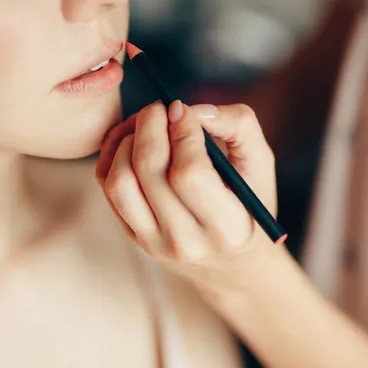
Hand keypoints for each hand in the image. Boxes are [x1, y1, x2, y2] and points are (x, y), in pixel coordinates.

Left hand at [95, 100, 278, 288]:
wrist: (230, 260)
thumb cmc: (248, 200)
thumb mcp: (259, 162)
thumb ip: (238, 125)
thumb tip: (191, 110)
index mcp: (228, 228)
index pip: (190, 174)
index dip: (182, 132)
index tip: (183, 109)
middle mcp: (188, 242)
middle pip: (150, 173)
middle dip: (149, 126)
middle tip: (160, 107)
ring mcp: (154, 244)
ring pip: (121, 181)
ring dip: (125, 140)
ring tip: (146, 124)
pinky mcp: (133, 237)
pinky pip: (108, 188)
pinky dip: (112, 154)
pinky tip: (132, 140)